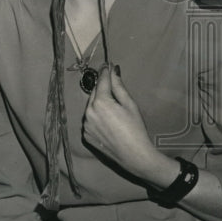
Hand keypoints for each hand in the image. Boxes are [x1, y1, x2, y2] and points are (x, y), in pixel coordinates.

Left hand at [82, 65, 166, 180]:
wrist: (134, 155)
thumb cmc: (136, 129)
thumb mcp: (130, 105)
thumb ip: (119, 87)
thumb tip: (113, 70)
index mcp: (100, 103)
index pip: (101, 82)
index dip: (105, 72)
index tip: (107, 65)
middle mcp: (89, 112)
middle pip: (94, 93)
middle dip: (102, 88)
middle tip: (111, 85)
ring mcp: (86, 124)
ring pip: (91, 107)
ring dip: (98, 103)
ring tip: (113, 109)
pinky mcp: (86, 134)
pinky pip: (90, 120)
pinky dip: (96, 117)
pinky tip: (108, 122)